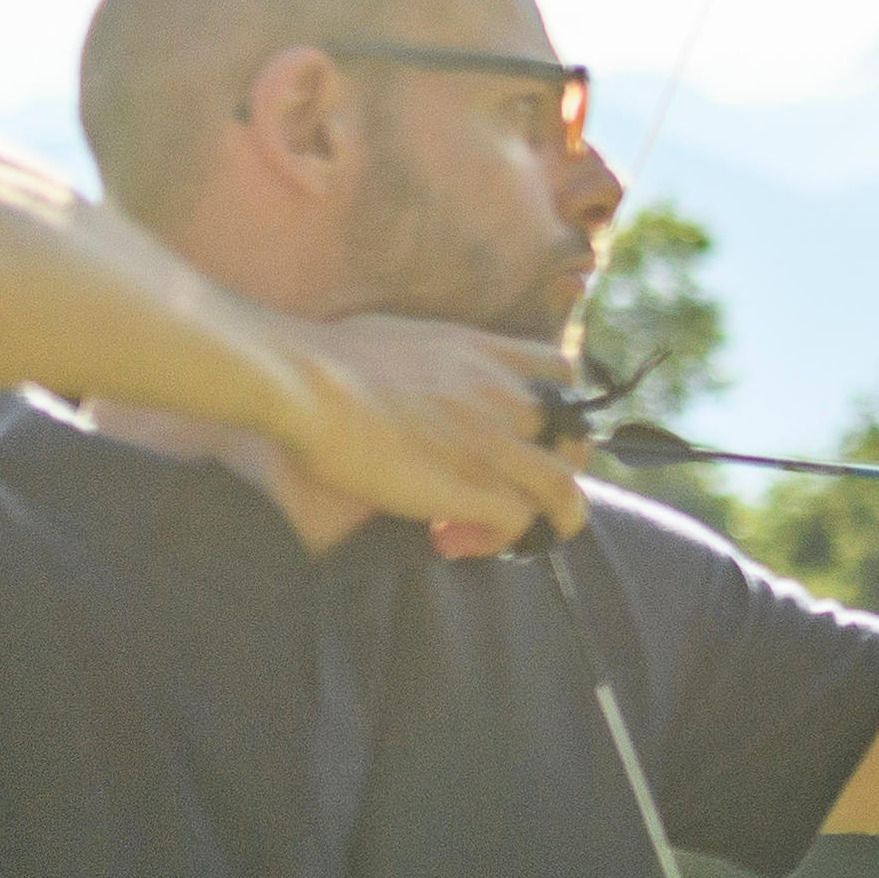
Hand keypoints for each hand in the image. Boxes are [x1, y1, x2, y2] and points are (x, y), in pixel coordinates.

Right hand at [279, 312, 594, 556]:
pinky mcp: (472, 487)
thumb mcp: (400, 336)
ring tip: (497, 534)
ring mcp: (493, 442)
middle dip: (552, 472)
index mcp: (483, 354)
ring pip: (563, 491)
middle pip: (574, 439)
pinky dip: (496, 541)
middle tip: (507, 492)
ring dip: (543, 520)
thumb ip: (429, 356)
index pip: (560, 371)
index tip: (528, 433)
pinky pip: (517, 524)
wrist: (304, 382)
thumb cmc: (326, 358)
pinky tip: (449, 540)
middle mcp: (501, 395)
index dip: (557, 408)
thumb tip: (413, 374)